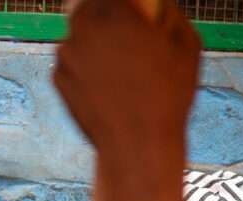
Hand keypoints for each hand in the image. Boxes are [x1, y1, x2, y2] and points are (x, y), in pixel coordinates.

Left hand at [53, 0, 199, 154]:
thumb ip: (169, 15)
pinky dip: (84, 64)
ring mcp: (66, 55)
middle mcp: (83, 29)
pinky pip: (71, 61)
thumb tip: (157, 6)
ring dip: (92, 39)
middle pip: (86, 5)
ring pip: (77, 33)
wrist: (135, 144)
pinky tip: (105, 83)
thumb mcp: (186, 45)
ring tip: (118, 63)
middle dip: (101, 12)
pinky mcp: (56, 78)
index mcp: (116, 13)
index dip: (123, 2)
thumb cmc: (167, 96)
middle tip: (121, 29)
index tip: (133, 12)